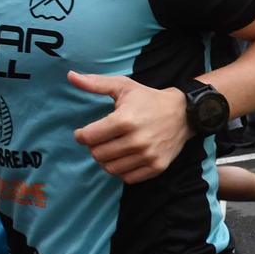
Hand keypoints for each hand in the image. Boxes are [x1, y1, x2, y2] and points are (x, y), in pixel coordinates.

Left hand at [68, 72, 190, 183]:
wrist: (184, 113)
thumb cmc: (148, 99)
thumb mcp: (123, 86)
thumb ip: (95, 83)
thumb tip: (70, 75)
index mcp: (124, 120)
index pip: (88, 137)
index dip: (82, 135)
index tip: (86, 132)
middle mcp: (136, 140)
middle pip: (98, 155)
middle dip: (94, 147)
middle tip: (101, 140)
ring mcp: (148, 155)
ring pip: (111, 168)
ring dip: (107, 160)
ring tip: (112, 148)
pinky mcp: (157, 166)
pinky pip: (128, 178)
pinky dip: (122, 170)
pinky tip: (125, 157)